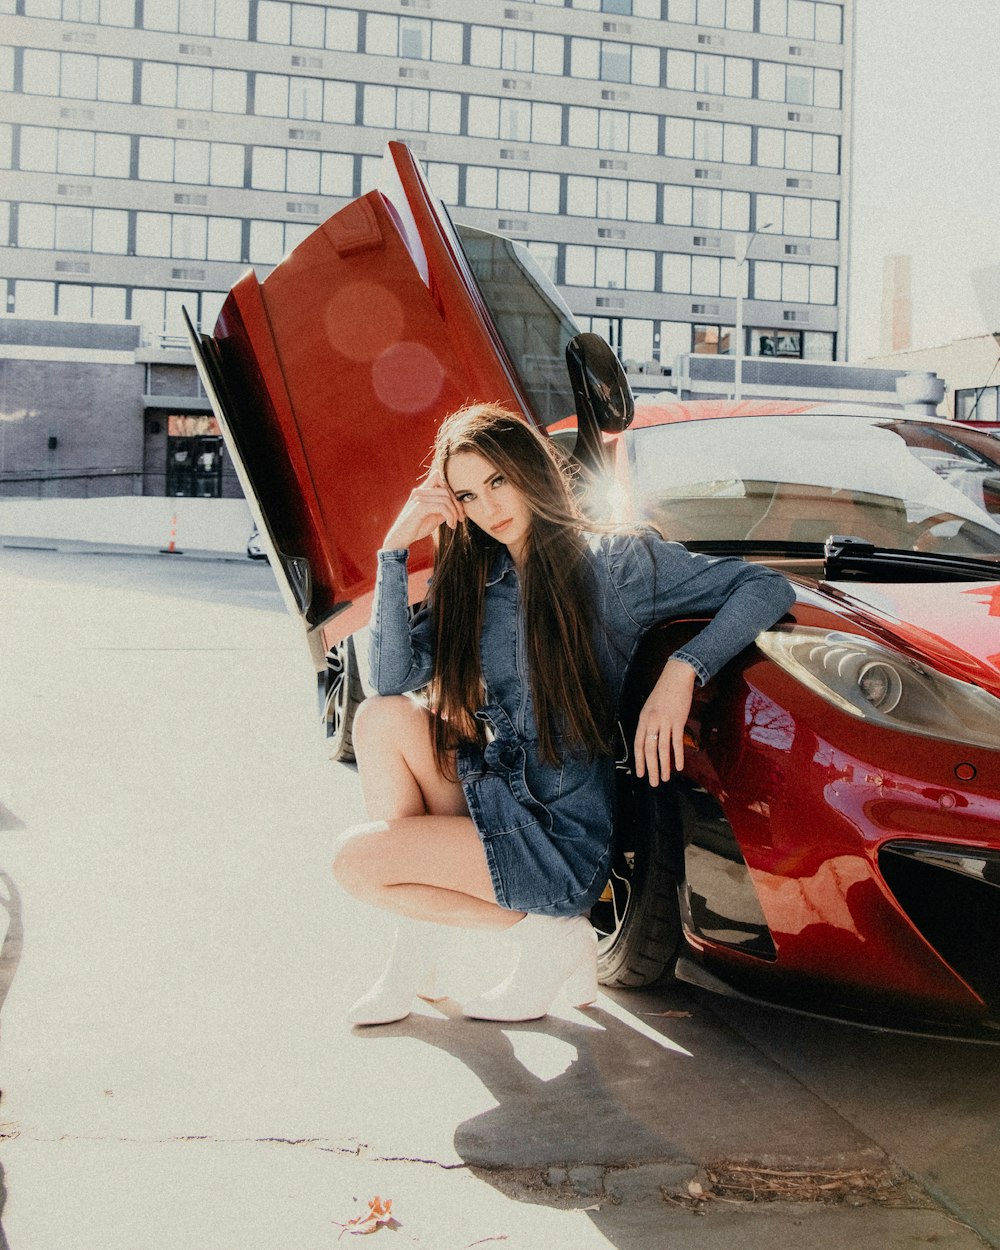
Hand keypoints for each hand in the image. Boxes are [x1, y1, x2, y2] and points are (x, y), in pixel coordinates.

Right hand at [383, 471, 464, 549]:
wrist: (400, 539)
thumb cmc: (417, 528)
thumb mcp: (434, 516)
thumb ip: (444, 508)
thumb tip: (459, 506)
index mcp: (422, 490)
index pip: (440, 476)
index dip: (453, 487)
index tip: (459, 505)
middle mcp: (420, 491)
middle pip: (447, 488)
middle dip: (458, 504)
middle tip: (461, 517)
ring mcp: (419, 497)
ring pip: (446, 498)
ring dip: (455, 512)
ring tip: (454, 523)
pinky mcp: (419, 507)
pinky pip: (442, 507)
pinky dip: (450, 516)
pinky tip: (450, 525)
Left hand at [633, 658, 696, 786]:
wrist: (677, 676)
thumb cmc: (663, 692)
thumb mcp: (650, 707)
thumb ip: (649, 723)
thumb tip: (650, 741)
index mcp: (643, 719)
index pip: (638, 744)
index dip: (639, 761)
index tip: (640, 773)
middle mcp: (651, 721)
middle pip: (649, 750)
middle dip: (650, 768)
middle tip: (652, 782)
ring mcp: (665, 721)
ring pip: (663, 748)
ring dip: (663, 766)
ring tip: (664, 778)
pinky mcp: (678, 720)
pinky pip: (677, 741)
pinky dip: (678, 755)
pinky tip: (678, 766)